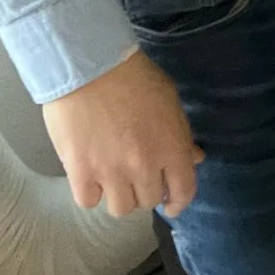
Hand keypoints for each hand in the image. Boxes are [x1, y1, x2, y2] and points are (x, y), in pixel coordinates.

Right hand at [43, 49, 203, 218]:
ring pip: (121, 209)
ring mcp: (112, 172)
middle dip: (146, 190)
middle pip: (148, 201)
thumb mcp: (170, 101)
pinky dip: (91, 193)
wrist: (90, 66)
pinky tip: (91, 177)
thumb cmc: (134, 77)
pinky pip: (88, 202)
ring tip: (114, 179)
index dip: (178, 202)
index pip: (184, 191)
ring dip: (120, 195)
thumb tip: (194, 158)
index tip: (170, 203)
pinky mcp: (80, 172)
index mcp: (172, 147)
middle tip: (137, 177)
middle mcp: (144, 166)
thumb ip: (181, 135)